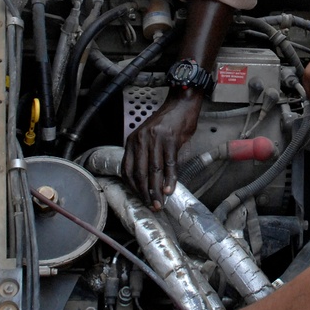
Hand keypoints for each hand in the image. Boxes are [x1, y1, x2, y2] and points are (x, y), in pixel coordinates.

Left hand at [122, 89, 204, 207]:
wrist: (181, 104)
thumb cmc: (167, 121)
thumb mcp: (149, 136)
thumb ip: (145, 154)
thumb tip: (147, 179)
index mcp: (133, 140)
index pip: (127, 169)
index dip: (133, 187)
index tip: (140, 197)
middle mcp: (141, 140)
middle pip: (140, 173)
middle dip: (145, 193)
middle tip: (151, 205)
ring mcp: (156, 140)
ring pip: (154, 170)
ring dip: (157, 190)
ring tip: (160, 202)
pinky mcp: (171, 140)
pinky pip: (169, 164)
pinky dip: (170, 179)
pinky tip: (170, 189)